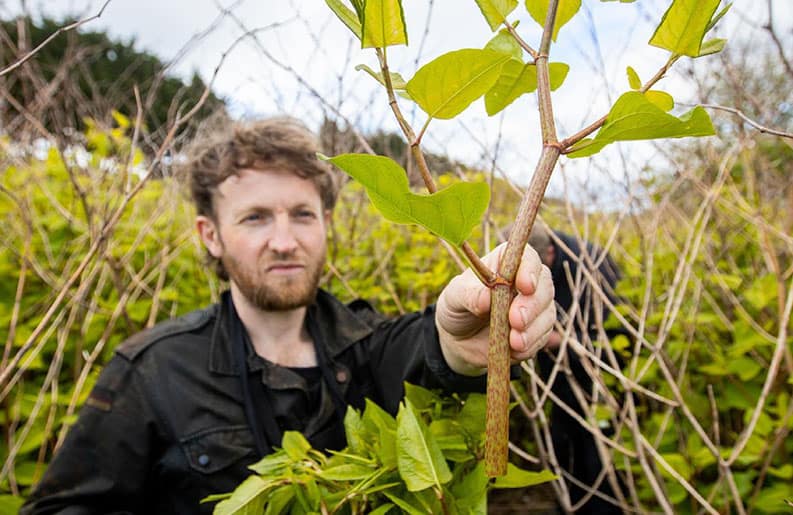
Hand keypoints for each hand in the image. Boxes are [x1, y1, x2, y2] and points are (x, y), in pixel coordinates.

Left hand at [435, 242, 555, 375]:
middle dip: (533, 304)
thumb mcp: (454, 297)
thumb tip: (487, 296)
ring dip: (533, 329)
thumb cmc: (456, 307)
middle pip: (544, 285)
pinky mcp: (536, 331)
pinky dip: (531, 344)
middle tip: (516, 319)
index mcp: (506, 263)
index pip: (527, 257)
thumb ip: (470, 295)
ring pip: (547, 313)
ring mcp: (534, 307)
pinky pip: (542, 337)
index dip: (530, 270)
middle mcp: (525, 281)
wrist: (457, 340)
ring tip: (514, 342)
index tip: (524, 286)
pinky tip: (515, 349)